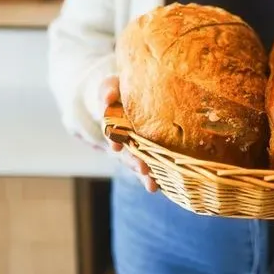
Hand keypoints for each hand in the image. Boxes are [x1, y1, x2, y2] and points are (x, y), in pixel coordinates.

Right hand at [100, 75, 157, 192]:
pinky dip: (159, 177)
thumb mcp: (111, 87)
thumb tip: (108, 98)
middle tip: (142, 169)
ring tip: (153, 186)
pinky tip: (165, 186)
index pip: (112, 134)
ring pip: (140, 164)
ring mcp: (136, 150)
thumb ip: (108, 92)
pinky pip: (154, 166)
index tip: (116, 145)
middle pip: (127, 155)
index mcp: (114, 125)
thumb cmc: (119, 91)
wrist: (128, 99)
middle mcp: (124, 141)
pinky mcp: (151, 152)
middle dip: (135, 162)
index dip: (114, 139)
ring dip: (146, 175)